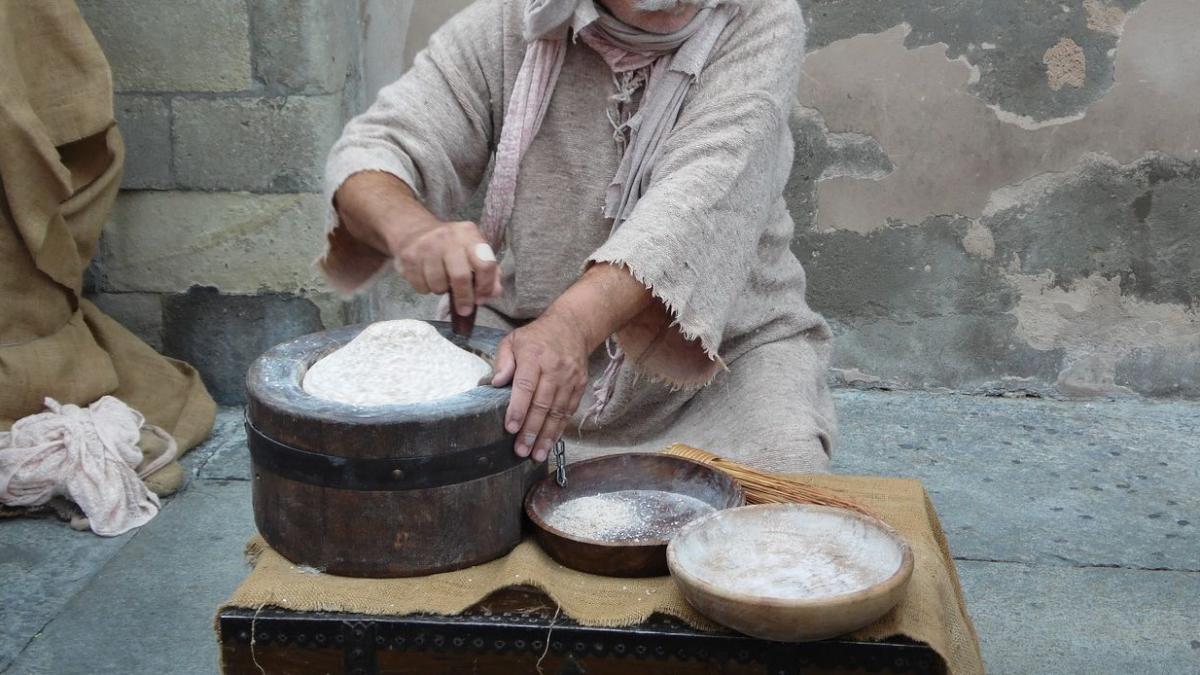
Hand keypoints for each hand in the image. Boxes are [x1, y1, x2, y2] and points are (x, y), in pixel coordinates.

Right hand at [393, 221, 500, 314]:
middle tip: (464, 309)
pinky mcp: (408, 257)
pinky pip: (421, 287)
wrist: (414, 230)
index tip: (481, 298)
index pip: (485, 264)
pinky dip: (426, 289)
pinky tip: (427, 277)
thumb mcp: (472, 250)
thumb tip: (494, 293)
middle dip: (464, 298)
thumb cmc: (450, 246)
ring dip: (442, 291)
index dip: (485, 286)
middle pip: (460, 277)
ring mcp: (426, 246)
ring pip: (438, 285)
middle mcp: (448, 237)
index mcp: (468, 234)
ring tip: (442, 281)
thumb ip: (488, 272)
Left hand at [491, 309, 590, 461]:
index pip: (526, 386)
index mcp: (534, 356)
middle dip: (531, 430)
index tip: (511, 428)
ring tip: (536, 454)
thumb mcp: (512, 340)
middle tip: (521, 450)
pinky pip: (569, 410)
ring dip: (547, 435)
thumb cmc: (536, 337)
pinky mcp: (580, 385)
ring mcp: (570, 378)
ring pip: (558, 411)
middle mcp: (554, 368)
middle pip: (543, 404)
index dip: (518, 409)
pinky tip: (550, 442)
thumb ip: (502, 362)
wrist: (572, 326)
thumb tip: (495, 383)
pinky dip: (560, 428)